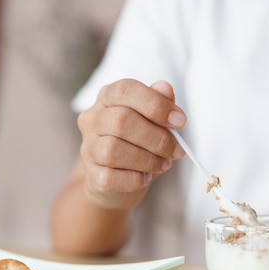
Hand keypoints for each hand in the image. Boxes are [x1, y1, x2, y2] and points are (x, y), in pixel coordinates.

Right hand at [77, 79, 185, 209]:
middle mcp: (93, 120)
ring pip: (113, 150)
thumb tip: (165, 88)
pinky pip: (110, 177)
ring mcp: (88, 148)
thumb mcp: (154, 121)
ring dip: (148, 160)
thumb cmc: (139, 145)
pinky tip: (145, 177)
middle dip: (157, 138)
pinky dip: (135, 179)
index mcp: (108, 98)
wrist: (117, 181)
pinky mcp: (91, 176)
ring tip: (163, 164)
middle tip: (176, 151)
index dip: (156, 104)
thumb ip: (159, 103)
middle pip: (121, 120)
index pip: (126, 90)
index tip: (180, 121)